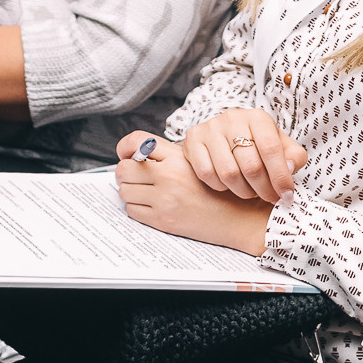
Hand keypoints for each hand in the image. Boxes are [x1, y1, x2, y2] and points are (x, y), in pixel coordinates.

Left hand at [114, 133, 273, 254]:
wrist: (238, 217)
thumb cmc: (220, 188)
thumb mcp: (198, 161)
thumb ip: (170, 154)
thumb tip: (137, 153)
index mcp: (178, 157)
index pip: (137, 142)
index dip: (125, 147)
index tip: (127, 154)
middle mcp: (169, 176)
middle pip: (123, 169)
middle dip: (125, 173)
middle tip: (134, 176)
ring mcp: (164, 199)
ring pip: (124, 191)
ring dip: (131, 191)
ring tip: (146, 191)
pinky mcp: (163, 220)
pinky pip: (132, 211)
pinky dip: (138, 208)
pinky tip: (152, 205)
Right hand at [178, 108, 308, 203]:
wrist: (225, 134)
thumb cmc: (258, 143)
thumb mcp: (281, 145)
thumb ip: (293, 156)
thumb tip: (289, 168)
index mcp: (258, 118)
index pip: (271, 149)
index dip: (280, 176)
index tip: (286, 195)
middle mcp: (233, 118)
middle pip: (250, 165)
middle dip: (263, 188)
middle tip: (268, 197)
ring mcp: (210, 128)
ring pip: (228, 173)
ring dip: (242, 191)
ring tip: (250, 192)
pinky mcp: (193, 139)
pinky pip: (206, 173)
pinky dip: (220, 186)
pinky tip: (228, 184)